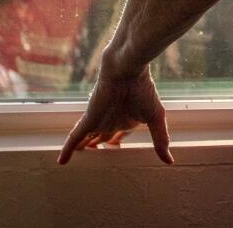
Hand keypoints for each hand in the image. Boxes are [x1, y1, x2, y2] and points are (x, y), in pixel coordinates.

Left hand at [57, 67, 173, 164]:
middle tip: (95, 151)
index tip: (114, 148)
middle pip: (102, 134)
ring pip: (87, 137)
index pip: (119, 133)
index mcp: (126, 118)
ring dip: (83, 145)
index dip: (116, 142)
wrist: (127, 70)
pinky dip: (68, 150)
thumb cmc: (143, 89)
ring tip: (78, 154)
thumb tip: (170, 160)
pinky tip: (61, 162)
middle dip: (99, 143)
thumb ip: (160, 139)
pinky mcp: (88, 119)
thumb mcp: (155, 118)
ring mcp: (98, 120)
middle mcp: (111, 119)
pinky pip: (74, 138)